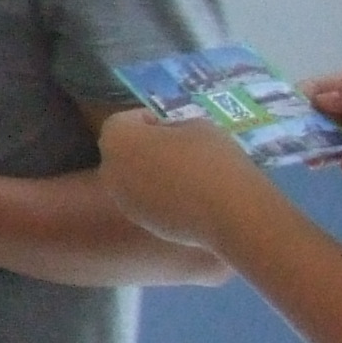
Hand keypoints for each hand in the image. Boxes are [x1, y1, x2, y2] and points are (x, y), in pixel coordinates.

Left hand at [95, 106, 279, 250]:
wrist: (231, 212)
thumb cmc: (211, 158)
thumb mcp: (199, 126)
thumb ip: (175, 127)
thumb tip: (169, 135)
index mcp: (117, 141)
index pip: (121, 123)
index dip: (145, 119)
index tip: (169, 123)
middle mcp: (111, 172)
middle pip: (123, 153)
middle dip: (144, 147)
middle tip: (176, 146)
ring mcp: (124, 202)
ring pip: (133, 180)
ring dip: (151, 173)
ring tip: (186, 173)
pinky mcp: (143, 223)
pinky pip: (147, 202)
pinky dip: (161, 196)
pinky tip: (190, 197)